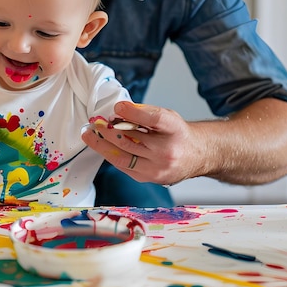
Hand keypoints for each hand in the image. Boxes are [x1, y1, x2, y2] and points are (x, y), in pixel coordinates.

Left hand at [82, 101, 201, 185]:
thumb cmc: (177, 134)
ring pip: (122, 156)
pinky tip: (102, 145)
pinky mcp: (149, 178)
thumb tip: (118, 110)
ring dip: (102, 144)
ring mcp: (157, 168)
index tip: (117, 107)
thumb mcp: (166, 116)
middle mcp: (167, 151)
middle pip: (130, 140)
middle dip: (107, 130)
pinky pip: (124, 166)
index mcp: (174, 129)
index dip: (131, 112)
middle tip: (94, 122)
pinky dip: (111, 154)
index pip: (153, 118)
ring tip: (90, 134)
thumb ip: (143, 113)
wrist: (196, 156)